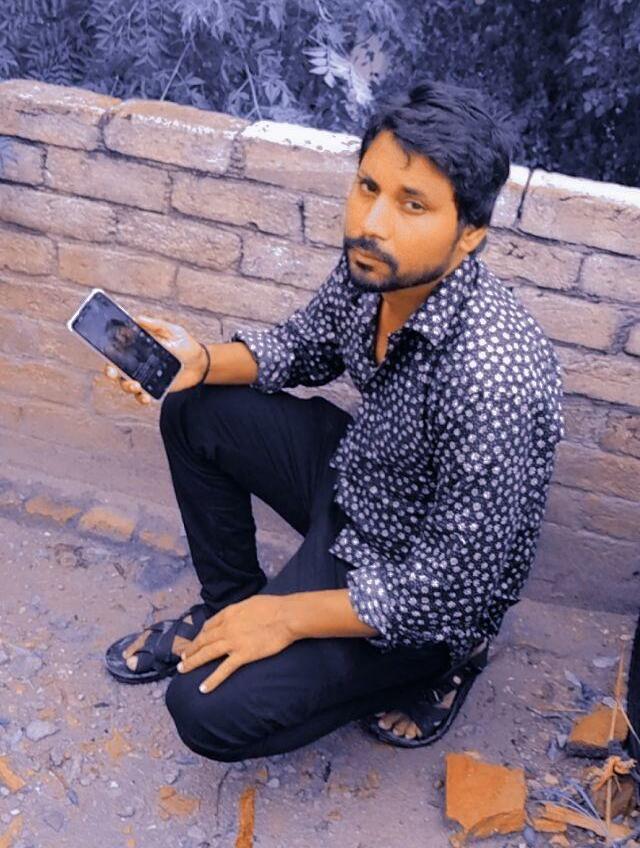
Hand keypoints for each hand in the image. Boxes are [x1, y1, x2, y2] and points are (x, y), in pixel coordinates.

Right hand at [103, 315, 208, 402]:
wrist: (200, 362)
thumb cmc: (184, 344)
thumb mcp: (172, 331)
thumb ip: (156, 325)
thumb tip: (137, 318)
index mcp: (137, 349)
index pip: (117, 351)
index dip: (107, 353)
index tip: (105, 353)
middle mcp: (137, 364)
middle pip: (116, 370)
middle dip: (110, 372)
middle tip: (113, 372)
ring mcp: (144, 377)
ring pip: (126, 384)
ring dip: (126, 386)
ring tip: (136, 385)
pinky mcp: (153, 389)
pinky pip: (142, 396)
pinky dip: (140, 398)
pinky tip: (145, 397)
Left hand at [177, 595, 295, 693]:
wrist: (286, 616)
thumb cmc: (273, 606)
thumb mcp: (250, 602)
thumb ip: (238, 611)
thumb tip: (236, 616)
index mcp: (229, 613)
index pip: (209, 625)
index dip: (200, 635)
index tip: (196, 641)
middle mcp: (226, 628)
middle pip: (203, 640)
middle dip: (191, 649)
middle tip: (181, 658)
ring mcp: (233, 642)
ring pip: (207, 653)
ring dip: (193, 662)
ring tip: (183, 669)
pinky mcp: (243, 655)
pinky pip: (223, 670)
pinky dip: (212, 680)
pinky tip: (203, 688)